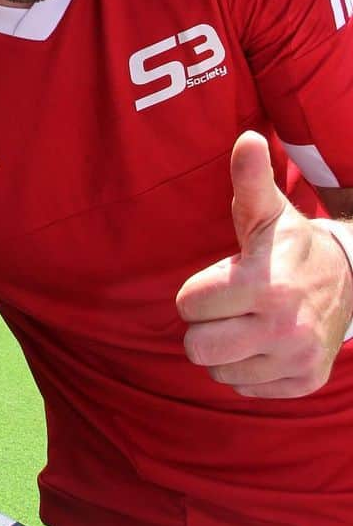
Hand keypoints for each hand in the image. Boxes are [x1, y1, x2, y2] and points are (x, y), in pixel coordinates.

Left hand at [176, 131, 352, 396]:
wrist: (347, 281)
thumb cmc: (288, 243)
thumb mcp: (266, 210)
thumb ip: (250, 179)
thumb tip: (247, 138)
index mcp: (266, 286)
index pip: (189, 305)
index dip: (196, 292)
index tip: (220, 278)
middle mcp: (285, 329)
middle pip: (198, 348)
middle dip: (203, 326)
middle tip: (225, 306)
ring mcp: (297, 360)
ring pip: (218, 371)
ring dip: (223, 348)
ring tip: (244, 322)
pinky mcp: (304, 383)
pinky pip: (244, 387)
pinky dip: (246, 368)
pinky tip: (261, 341)